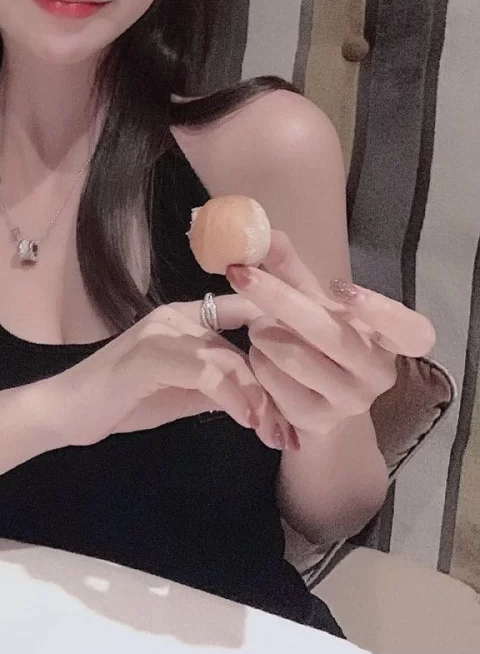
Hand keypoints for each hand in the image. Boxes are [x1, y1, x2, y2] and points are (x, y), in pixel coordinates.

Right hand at [46, 299, 296, 450]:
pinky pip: (207, 372)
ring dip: (260, 398)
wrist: (67, 412)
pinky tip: (248, 423)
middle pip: (245, 337)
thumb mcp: (182, 392)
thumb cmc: (122, 401)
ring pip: (230, 356)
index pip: (246, 309)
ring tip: (277, 434)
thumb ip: (218, 384)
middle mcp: (176, 316)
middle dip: (277, 383)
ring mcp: (162, 333)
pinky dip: (234, 398)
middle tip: (294, 428)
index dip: (281, 334)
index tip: (311, 373)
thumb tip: (262, 396)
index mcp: (184, 317)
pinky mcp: (150, 356)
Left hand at [222, 229, 435, 435]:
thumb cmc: (317, 340)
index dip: (382, 312)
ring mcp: (350, 402)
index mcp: (388, 340)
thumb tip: (266, 232)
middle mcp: (377, 374)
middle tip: (240, 273)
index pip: (413, 333)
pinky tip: (258, 356)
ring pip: (294, 358)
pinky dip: (257, 362)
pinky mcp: (316, 421)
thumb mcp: (311, 302)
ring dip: (263, 334)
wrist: (313, 402)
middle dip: (279, 298)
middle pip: (330, 335)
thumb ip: (291, 268)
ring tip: (257, 326)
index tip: (340, 288)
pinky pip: (275, 384)